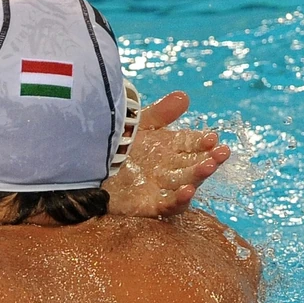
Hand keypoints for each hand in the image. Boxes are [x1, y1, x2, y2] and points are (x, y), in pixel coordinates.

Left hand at [105, 91, 230, 217]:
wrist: (81, 163)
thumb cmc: (111, 143)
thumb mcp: (137, 124)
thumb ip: (160, 113)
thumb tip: (184, 97)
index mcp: (168, 147)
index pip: (193, 144)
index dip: (204, 141)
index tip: (213, 137)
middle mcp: (167, 168)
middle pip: (194, 164)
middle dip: (210, 158)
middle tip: (221, 152)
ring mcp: (158, 187)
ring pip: (186, 183)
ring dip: (199, 176)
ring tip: (209, 166)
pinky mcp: (146, 205)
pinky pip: (167, 206)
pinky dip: (179, 199)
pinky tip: (188, 190)